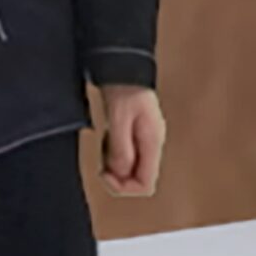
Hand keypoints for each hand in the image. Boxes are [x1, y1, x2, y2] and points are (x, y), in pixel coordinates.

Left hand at [96, 82, 164, 196]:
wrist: (124, 68)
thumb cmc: (124, 89)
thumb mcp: (119, 119)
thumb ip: (121, 148)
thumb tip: (120, 173)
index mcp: (153, 142)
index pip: (145, 185)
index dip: (124, 187)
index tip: (105, 173)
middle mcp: (151, 145)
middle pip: (137, 179)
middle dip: (117, 176)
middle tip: (102, 162)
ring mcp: (144, 140)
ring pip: (129, 168)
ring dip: (113, 164)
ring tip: (105, 143)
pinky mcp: (135, 134)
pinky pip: (124, 155)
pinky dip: (112, 153)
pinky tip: (106, 137)